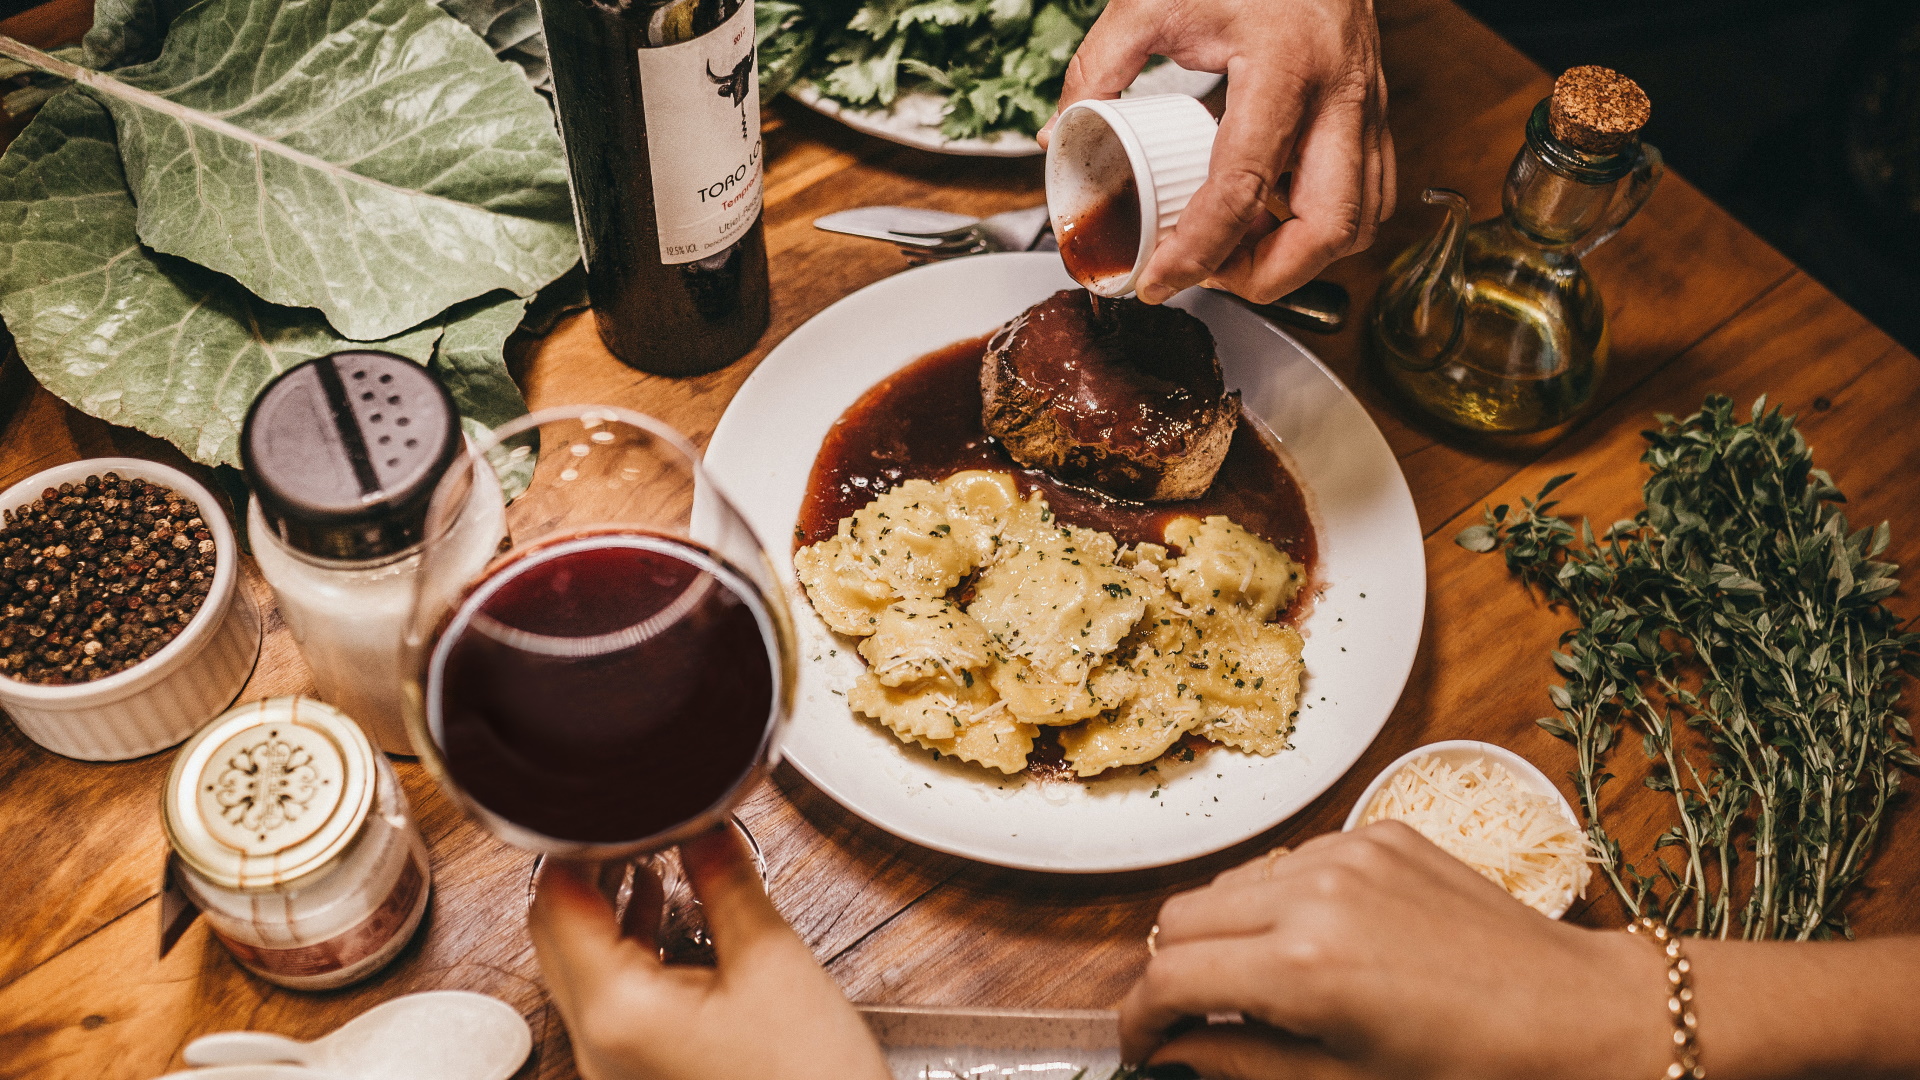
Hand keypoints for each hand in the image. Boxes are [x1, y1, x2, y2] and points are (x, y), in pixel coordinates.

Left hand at [528, 828, 889, 1079]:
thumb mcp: (773, 960)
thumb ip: (725, 879)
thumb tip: (703, 820)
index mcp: (617, 1010)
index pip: (557, 900)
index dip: (579, 839)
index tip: (611, 802)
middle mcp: (598, 1044)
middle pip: (554, 932)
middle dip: (587, 869)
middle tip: (631, 821)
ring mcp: (613, 1065)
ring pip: (577, 964)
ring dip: (604, 906)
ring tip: (648, 855)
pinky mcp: (638, 1071)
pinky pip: (608, 996)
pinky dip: (625, 948)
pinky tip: (663, 914)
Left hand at [1040, 0, 1394, 304]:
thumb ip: (1098, 65)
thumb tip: (1059, 134)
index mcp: (1284, 65)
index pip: (1241, 186)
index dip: (1198, 251)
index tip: (1159, 282)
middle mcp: (1340, 94)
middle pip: (1329, 228)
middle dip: (1269, 275)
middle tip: (1212, 277)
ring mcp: (1368, 107)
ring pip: (1360, 222)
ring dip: (1301, 257)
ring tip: (1239, 249)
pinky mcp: (1377, 115)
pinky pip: (1369, 196)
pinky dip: (1322, 227)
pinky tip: (1273, 216)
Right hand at [1121, 823, 1672, 1079]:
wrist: (1582, 1015)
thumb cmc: (1476, 1071)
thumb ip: (1241, 1061)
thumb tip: (1176, 1050)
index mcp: (1304, 968)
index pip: (1170, 978)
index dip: (1139, 1020)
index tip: (1139, 1048)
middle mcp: (1313, 893)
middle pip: (1182, 918)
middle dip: (1175, 974)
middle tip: (1193, 1022)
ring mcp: (1346, 851)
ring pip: (1230, 884)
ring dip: (1224, 935)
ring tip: (1259, 986)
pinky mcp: (1377, 831)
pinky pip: (1289, 862)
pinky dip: (1279, 902)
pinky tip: (1318, 943)